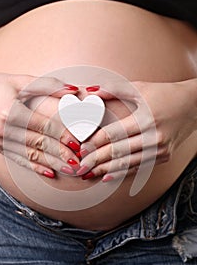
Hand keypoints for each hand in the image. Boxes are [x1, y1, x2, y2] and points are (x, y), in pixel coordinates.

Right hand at [0, 68, 79, 176]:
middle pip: (38, 143)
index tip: (78, 142)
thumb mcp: (22, 80)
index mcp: (9, 111)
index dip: (62, 134)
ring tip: (70, 170)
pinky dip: (35, 166)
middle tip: (79, 161)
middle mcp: (2, 129)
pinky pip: (19, 159)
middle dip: (60, 153)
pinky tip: (50, 172)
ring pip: (31, 155)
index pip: (43, 126)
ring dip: (52, 163)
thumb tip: (74, 90)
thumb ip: (49, 86)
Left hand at [77, 80, 196, 180]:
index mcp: (145, 119)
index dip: (94, 143)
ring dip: (106, 170)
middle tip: (80, 166)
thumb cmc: (165, 94)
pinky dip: (122, 173)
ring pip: (128, 164)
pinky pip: (139, 167)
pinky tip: (108, 177)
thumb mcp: (140, 87)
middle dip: (96, 161)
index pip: (114, 135)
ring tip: (89, 174)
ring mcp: (160, 149)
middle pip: (118, 152)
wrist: (193, 106)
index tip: (80, 149)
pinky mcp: (163, 156)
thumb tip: (92, 92)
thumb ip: (114, 90)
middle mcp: (153, 138)